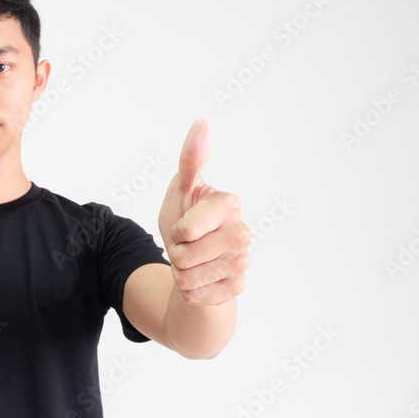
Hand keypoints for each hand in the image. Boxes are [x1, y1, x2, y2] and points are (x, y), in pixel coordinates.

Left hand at [157, 119, 249, 305]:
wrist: (195, 265)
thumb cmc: (187, 222)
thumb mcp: (181, 189)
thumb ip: (191, 159)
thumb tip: (203, 122)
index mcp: (229, 204)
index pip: (185, 229)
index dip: (176, 231)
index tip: (184, 227)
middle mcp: (242, 232)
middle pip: (184, 255)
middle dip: (175, 253)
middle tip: (187, 246)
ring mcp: (243, 262)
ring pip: (188, 277)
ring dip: (180, 273)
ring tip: (193, 263)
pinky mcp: (237, 288)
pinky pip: (194, 295)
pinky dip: (188, 291)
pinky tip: (201, 280)